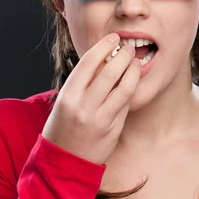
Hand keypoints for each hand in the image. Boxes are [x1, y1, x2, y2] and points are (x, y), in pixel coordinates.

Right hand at [41, 33, 140, 163]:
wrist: (63, 161)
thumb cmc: (63, 126)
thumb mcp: (65, 101)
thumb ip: (83, 82)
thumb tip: (104, 58)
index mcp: (68, 95)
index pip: (89, 62)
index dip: (104, 46)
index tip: (113, 37)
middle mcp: (83, 106)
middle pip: (110, 72)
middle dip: (123, 55)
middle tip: (129, 47)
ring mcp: (99, 119)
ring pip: (124, 88)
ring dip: (133, 71)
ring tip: (136, 62)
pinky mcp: (112, 130)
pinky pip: (126, 104)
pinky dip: (131, 90)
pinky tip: (133, 81)